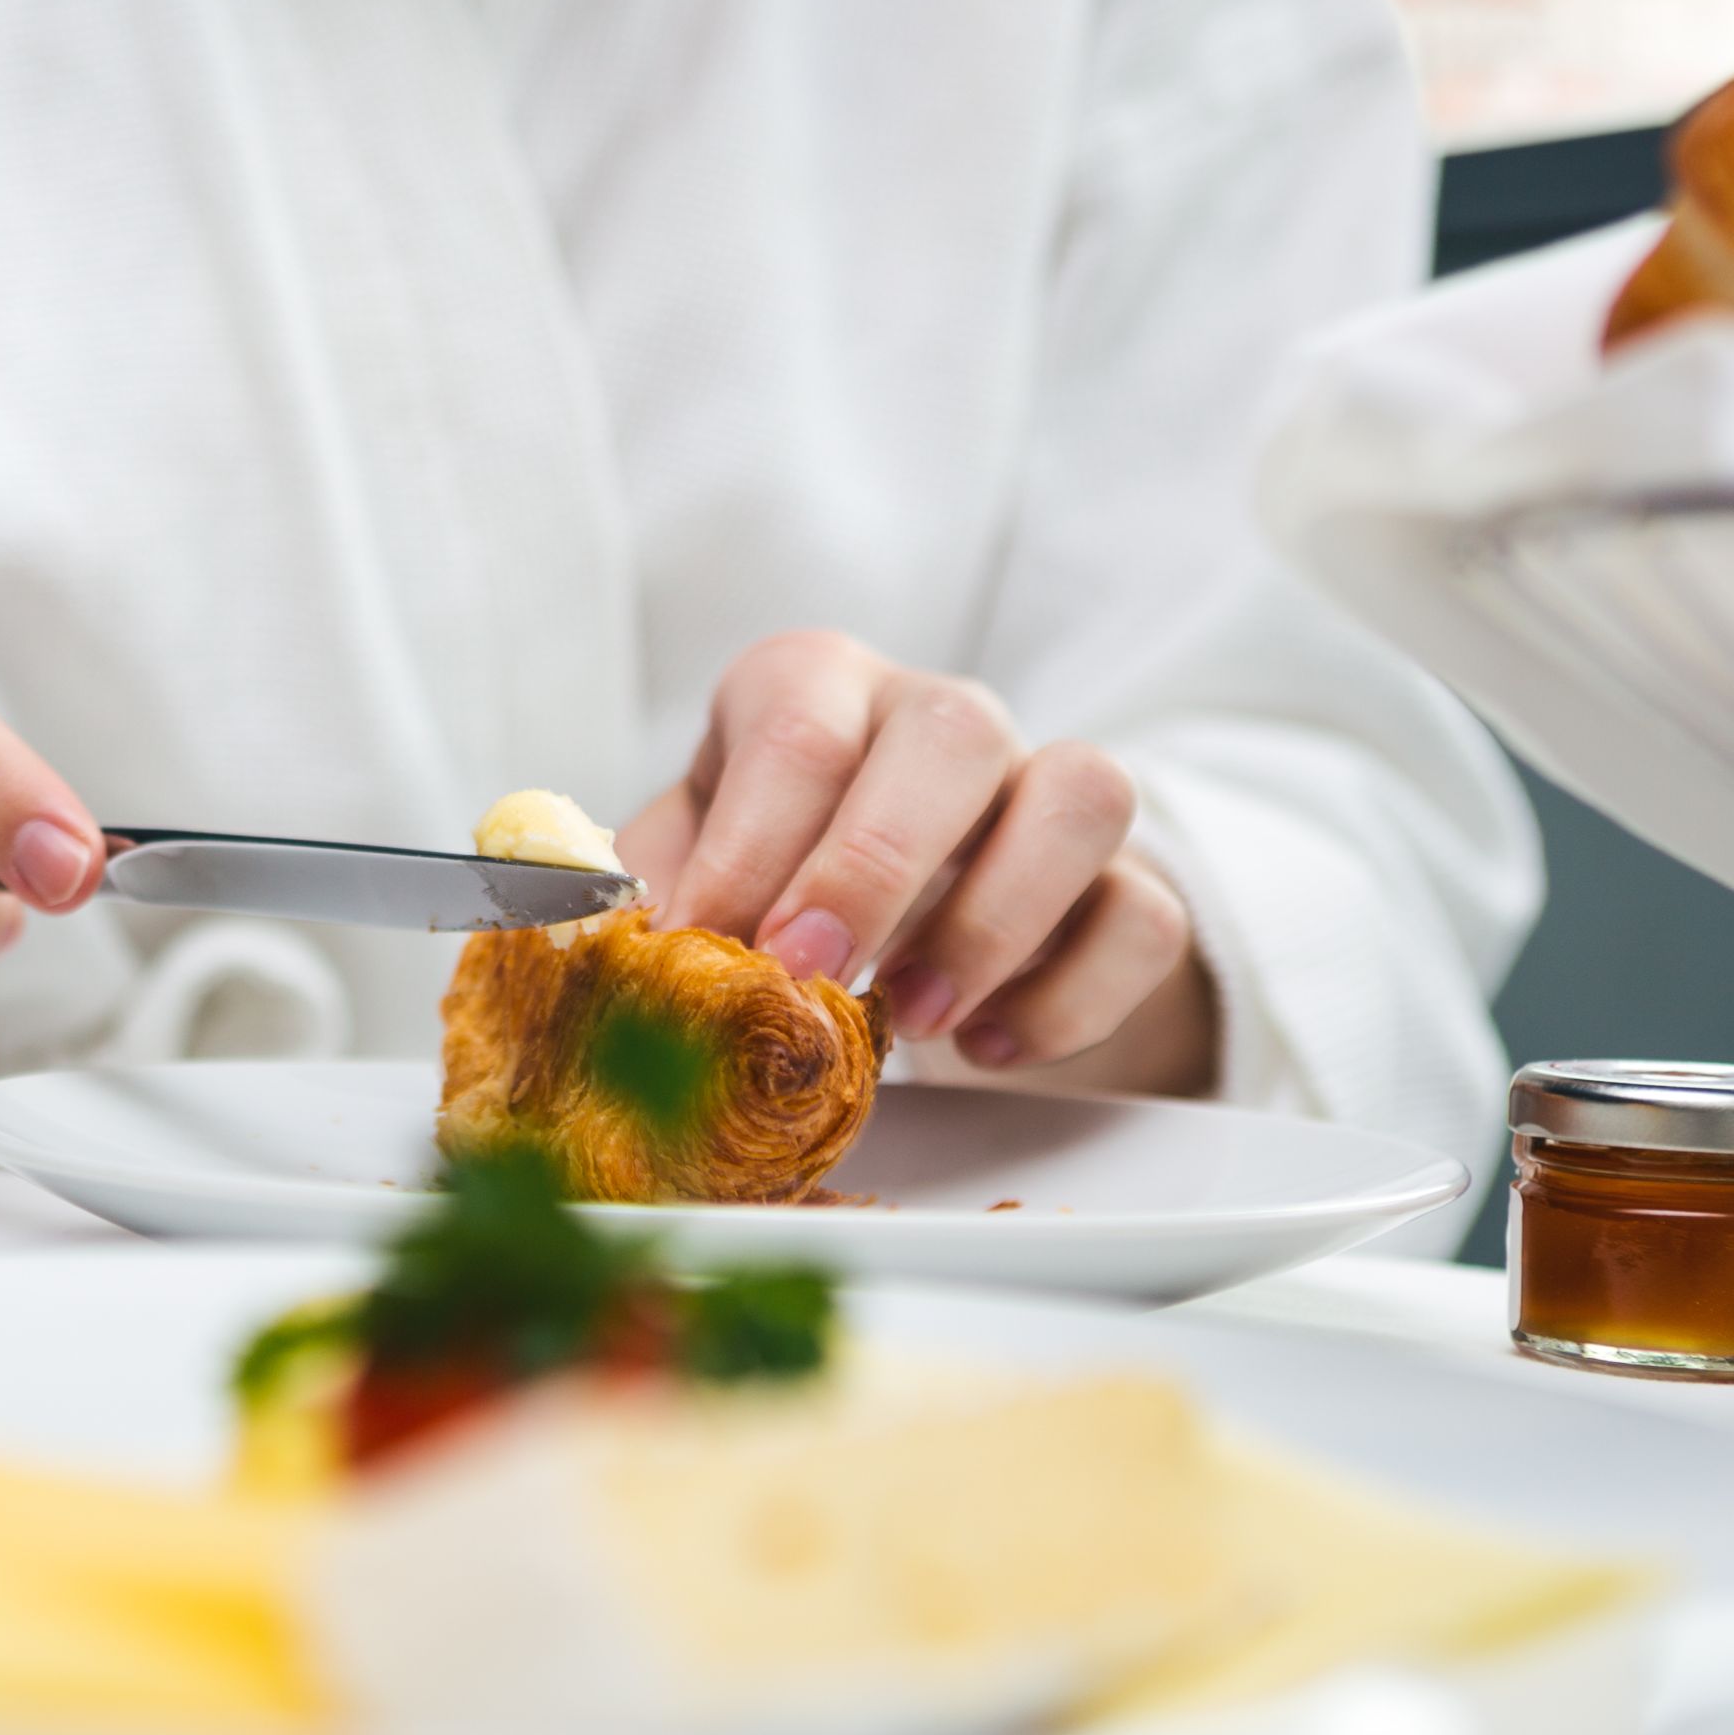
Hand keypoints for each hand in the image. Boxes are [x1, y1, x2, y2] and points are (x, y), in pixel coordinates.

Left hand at [614, 632, 1214, 1091]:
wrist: (887, 915)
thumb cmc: (760, 874)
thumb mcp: (682, 866)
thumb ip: (640, 893)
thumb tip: (590, 945)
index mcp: (812, 687)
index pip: (797, 726)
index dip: (755, 842)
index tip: (712, 947)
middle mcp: (937, 716)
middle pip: (952, 732)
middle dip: (874, 864)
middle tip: (810, 976)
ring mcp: (1044, 787)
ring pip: (1083, 794)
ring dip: (995, 918)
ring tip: (915, 1018)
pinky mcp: (1127, 878)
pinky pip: (1143, 915)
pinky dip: (1071, 995)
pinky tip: (987, 1047)